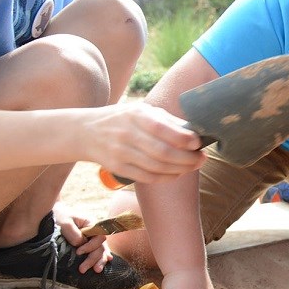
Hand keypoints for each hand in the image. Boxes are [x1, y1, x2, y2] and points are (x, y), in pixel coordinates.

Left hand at [52, 201, 110, 272]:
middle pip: (100, 246)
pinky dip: (102, 256)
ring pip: (101, 250)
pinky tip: (108, 261)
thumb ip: (74, 234)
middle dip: (93, 258)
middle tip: (82, 269)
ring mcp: (91, 238)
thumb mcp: (65, 223)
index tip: (78, 252)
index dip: (91, 246)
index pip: (99, 237)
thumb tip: (81, 244)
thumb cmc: (58, 216)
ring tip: (96, 270)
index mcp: (91, 223)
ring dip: (99, 260)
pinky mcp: (86, 243)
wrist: (51, 214)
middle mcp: (94, 231)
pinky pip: (97, 250)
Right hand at [80, 103, 206, 183]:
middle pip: (163, 153)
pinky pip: (148, 177)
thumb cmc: (124, 120)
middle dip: (188, 158)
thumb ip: (167, 121)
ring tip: (193, 166)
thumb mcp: (142, 111)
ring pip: (157, 167)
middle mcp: (127, 134)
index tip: (198, 143)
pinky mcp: (118, 168)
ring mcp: (121, 153)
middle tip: (202, 159)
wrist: (86, 132)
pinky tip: (177, 173)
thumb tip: (195, 133)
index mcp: (136, 116)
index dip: (184, 139)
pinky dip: (167, 177)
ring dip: (181, 169)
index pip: (163, 129)